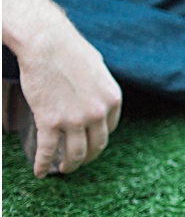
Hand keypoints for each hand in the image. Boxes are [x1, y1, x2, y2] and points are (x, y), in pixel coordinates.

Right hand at [17, 24, 121, 177]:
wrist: (47, 44)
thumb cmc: (70, 51)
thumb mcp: (98, 69)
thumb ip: (99, 89)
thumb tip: (97, 97)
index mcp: (112, 99)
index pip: (109, 129)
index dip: (98, 139)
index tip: (90, 143)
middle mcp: (98, 113)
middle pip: (96, 146)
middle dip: (87, 158)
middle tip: (78, 162)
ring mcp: (75, 119)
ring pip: (75, 153)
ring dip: (69, 165)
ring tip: (63, 169)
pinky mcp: (50, 121)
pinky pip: (48, 150)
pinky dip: (43, 164)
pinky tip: (40, 172)